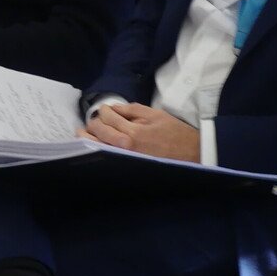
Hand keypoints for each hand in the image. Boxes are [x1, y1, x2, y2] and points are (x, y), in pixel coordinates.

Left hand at [78, 103, 200, 162]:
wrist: (190, 154)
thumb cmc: (175, 133)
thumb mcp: (156, 115)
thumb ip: (133, 110)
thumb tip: (115, 108)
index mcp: (133, 132)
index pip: (108, 118)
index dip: (104, 111)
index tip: (105, 109)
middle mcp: (124, 148)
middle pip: (98, 133)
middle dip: (93, 124)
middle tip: (94, 121)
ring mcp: (124, 159)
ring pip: (97, 148)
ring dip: (88, 138)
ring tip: (86, 133)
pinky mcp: (126, 166)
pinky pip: (106, 157)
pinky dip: (98, 150)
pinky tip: (96, 146)